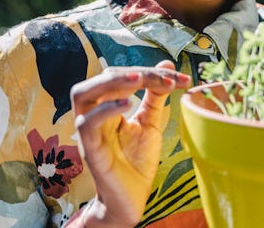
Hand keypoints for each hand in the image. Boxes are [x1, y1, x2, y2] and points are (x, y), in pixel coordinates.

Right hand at [69, 61, 190, 227]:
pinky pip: (87, 123)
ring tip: (139, 79)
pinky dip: (105, 109)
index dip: (150, 72)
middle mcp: (93, 114)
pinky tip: (127, 104)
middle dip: (131, 72)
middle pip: (100, 79)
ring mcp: (88, 131)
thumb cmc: (136, 161)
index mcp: (106, 105)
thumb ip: (155, 94)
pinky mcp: (89, 149)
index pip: (121, 76)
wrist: (131, 199)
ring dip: (111, 82)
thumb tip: (166, 64)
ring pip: (83, 94)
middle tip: (162, 75)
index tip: (180, 77)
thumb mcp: (150, 122)